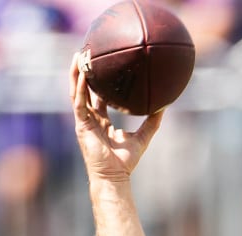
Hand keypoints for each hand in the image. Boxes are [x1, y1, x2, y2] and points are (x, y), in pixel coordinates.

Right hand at [68, 52, 162, 182]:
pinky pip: (79, 102)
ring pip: (77, 92)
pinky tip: (82, 75)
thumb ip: (153, 120)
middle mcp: (91, 118)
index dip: (99, 81)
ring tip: (79, 56)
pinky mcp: (81, 125)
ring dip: (77, 74)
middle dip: (84, 71)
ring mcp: (84, 121)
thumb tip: (165, 105)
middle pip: (84, 89)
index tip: (104, 65)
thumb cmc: (126, 161)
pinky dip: (80, 88)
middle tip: (89, 53)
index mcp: (102, 120)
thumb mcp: (144, 136)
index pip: (98, 96)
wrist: (115, 176)